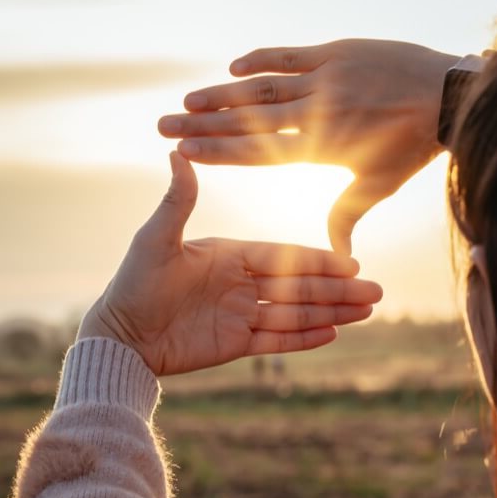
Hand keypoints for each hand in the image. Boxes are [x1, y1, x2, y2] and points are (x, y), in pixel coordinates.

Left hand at [78, 153, 382, 375]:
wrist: (119, 336)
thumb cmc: (133, 283)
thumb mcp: (156, 240)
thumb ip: (176, 202)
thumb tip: (176, 153)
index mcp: (229, 255)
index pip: (283, 256)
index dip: (317, 261)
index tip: (352, 263)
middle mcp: (240, 283)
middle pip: (298, 285)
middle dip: (338, 289)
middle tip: (377, 292)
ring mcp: (240, 314)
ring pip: (295, 312)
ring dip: (331, 312)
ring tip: (369, 313)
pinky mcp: (234, 344)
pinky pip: (276, 340)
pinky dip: (304, 337)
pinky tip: (334, 333)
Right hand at [158, 40, 458, 253]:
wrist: (451, 96)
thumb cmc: (414, 148)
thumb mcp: (378, 185)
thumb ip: (346, 214)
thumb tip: (339, 258)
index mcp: (320, 149)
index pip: (256, 153)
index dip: (217, 153)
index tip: (183, 152)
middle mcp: (315, 113)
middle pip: (246, 120)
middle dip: (202, 124)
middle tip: (164, 125)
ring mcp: (324, 79)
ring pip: (261, 87)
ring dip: (221, 93)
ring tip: (187, 99)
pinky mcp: (337, 51)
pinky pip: (290, 55)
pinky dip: (261, 58)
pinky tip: (234, 65)